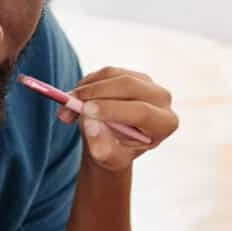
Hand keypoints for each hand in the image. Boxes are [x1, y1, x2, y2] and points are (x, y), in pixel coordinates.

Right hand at [63, 66, 177, 173]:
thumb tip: (90, 124)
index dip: (113, 109)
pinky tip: (75, 101)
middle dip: (96, 93)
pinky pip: (105, 73)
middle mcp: (162, 99)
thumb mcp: (107, 157)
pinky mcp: (131, 73)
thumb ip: (101, 145)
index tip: (86, 111)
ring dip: (85, 90)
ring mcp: (148, 83)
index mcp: (165, 123)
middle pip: (129, 86)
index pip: (142, 112)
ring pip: (113, 76)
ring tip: (66, 112)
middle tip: (70, 104)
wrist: (113, 143)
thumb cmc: (114, 152)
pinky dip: (85, 85)